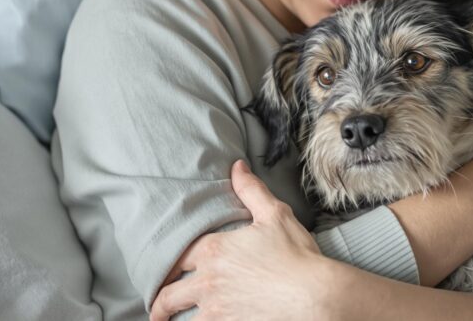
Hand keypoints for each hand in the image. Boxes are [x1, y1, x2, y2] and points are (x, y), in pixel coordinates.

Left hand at [150, 159, 327, 320]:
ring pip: (178, 318)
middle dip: (160, 302)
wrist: (315, 295)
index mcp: (214, 250)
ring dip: (169, 320)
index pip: (177, 258)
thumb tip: (237, 167)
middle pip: (168, 294)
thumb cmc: (297, 256)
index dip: (169, 265)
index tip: (165, 273)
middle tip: (158, 308)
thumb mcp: (276, 215)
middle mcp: (208, 281)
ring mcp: (215, 309)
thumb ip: (251, 190)